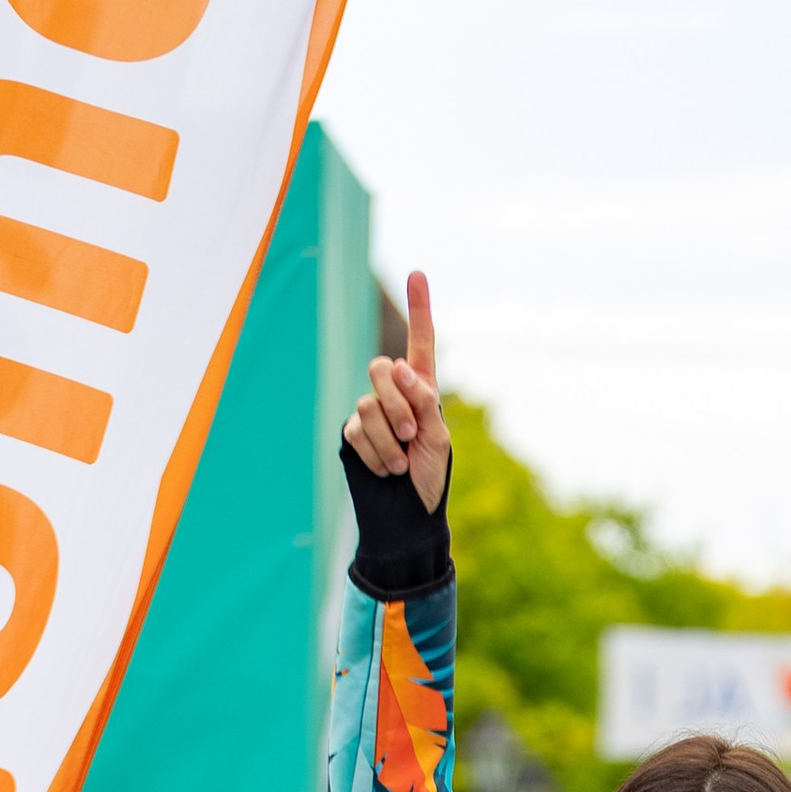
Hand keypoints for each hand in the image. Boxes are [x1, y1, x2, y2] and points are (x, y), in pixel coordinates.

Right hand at [343, 266, 449, 512]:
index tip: (417, 273)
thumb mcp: (438, 437)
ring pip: (367, 403)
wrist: (408, 518)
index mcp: (422, 391)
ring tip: (402, 463)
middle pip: (382, 369)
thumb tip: (398, 367)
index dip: (419, 310)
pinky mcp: (353, 434)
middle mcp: (394, 396)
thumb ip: (421, 399)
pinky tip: (387, 470)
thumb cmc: (430, 479)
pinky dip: (376, 453)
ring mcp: (371, 413)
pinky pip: (357, 429)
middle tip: (412, 436)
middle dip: (397, 402)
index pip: (420, 344)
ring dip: (389, 437)